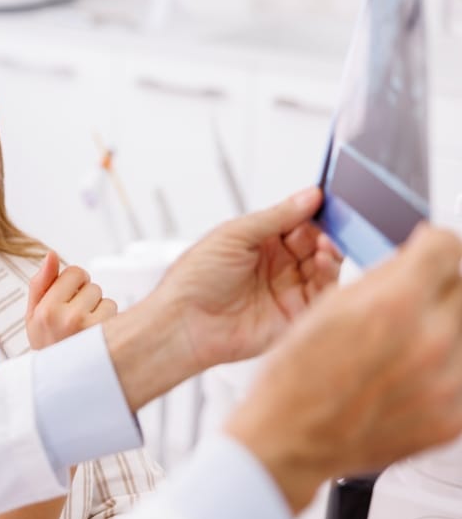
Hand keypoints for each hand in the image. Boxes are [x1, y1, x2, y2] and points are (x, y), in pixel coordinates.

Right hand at [25, 251, 116, 349]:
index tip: (66, 300)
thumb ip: (40, 283)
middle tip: (74, 321)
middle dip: (84, 297)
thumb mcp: (33, 317)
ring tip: (84, 330)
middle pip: (91, 284)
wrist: (60, 386)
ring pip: (104, 298)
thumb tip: (51, 254)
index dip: (72, 284)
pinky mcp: (106, 336)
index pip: (74, 271)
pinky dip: (108, 321)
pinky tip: (96, 336)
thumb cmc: (48, 346)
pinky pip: (114, 311)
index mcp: (44, 311)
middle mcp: (65, 318)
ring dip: (97, 310)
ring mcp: (89, 329)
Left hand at [152, 187, 342, 369]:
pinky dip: (328, 275)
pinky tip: (323, 261)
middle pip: (316, 243)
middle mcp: (277, 265)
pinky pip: (322, 294)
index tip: (328, 200)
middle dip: (327, 231)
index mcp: (260, 241)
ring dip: (330, 251)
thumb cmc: (195, 278)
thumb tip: (311, 195)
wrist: (184, 323)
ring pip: (324, 266)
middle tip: (335, 222)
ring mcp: (287, 289)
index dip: (314, 211)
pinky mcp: (295, 315)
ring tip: (325, 243)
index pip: (298, 221)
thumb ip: (276, 216)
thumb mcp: (234, 235)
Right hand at [226, 224, 461, 512]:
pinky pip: (461, 373)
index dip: (433, 245)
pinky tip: (407, 374)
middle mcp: (431, 343)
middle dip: (442, 283)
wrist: (290, 440)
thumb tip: (414, 258)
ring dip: (443, 325)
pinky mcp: (453, 417)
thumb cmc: (294, 379)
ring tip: (406, 341)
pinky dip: (443, 368)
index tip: (429, 252)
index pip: (449, 247)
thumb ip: (381, 278)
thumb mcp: (326, 307)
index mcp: (394, 306)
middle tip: (417, 295)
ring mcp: (448, 385)